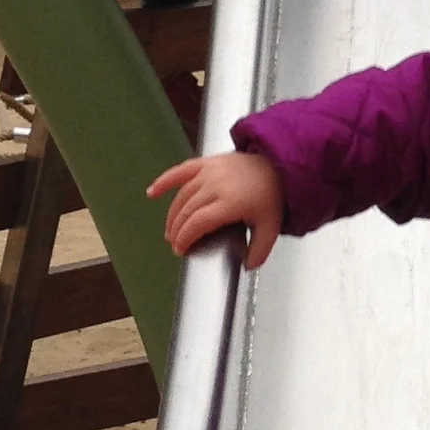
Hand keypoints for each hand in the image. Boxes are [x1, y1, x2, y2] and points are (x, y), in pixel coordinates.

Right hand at [148, 149, 284, 267]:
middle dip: (177, 231)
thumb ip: (260, 250)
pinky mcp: (206, 163)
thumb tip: (247, 266)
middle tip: (175, 244)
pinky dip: (164, 182)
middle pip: (187, 211)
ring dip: (172, 215)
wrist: (278, 164)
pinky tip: (152, 193)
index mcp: (230, 202)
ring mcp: (209, 172)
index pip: (197, 223)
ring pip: (181, 196)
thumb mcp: (271, 226)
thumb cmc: (273, 194)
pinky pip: (181, 171)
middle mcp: (216, 185)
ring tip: (170, 230)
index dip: (185, 238)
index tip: (180, 250)